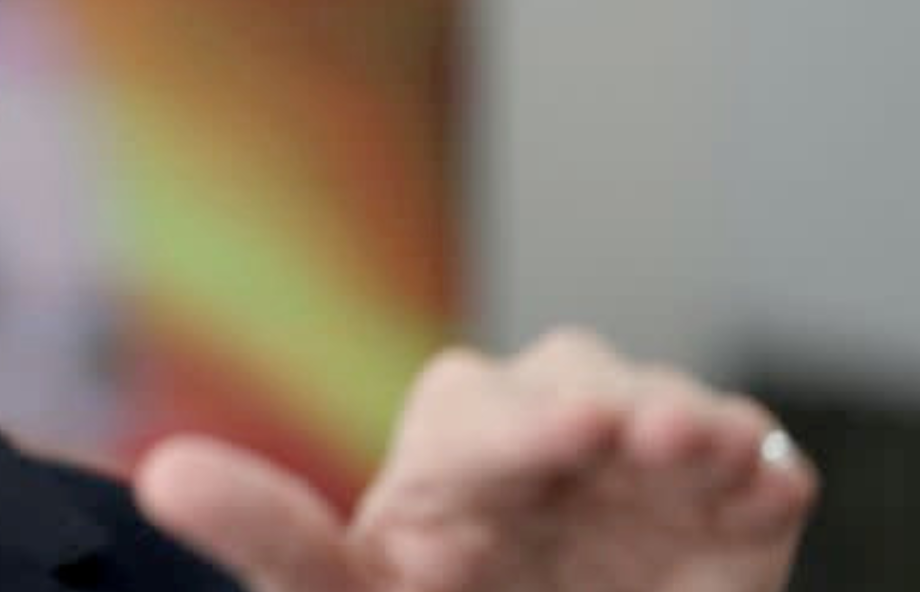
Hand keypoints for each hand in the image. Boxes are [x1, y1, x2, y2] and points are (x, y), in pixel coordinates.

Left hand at [134, 329, 816, 591]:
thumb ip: (271, 538)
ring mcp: (635, 468)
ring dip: (682, 416)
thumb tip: (161, 476)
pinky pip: (749, 458)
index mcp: (447, 462)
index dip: (514, 424)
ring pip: (662, 402)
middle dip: (598, 401)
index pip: (473, 415)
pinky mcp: (723, 502)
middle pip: (571, 382)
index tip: (561, 435)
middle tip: (625, 432)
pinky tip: (758, 482)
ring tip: (689, 446)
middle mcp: (543, 443)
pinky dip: (756, 465)